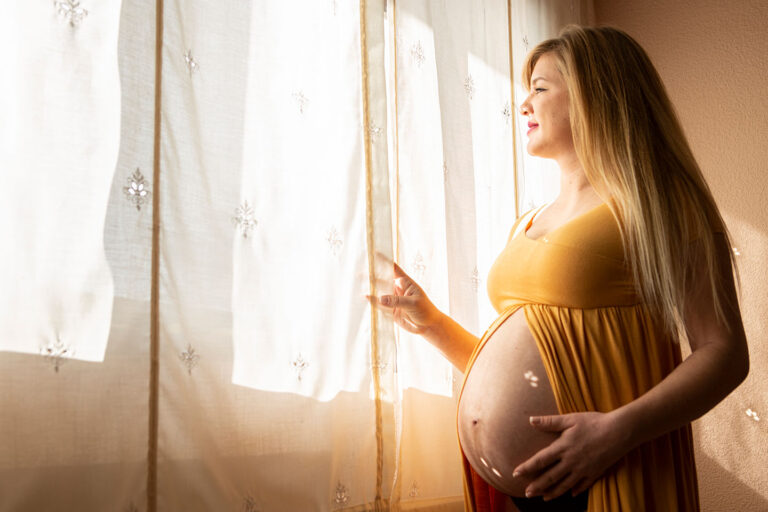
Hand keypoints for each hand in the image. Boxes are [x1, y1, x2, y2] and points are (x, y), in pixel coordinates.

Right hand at [365, 251, 441, 334]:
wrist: (428, 326)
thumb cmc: (426, 310)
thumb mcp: (413, 303)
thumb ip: (396, 301)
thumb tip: (380, 299)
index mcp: (406, 283)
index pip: (394, 269)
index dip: (385, 261)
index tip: (375, 254)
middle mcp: (398, 290)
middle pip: (383, 280)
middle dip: (373, 275)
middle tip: (361, 271)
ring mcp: (394, 300)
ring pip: (380, 292)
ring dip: (371, 287)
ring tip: (360, 281)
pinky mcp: (392, 311)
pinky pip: (380, 306)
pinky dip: (373, 302)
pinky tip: (366, 297)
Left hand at [512, 411, 632, 499]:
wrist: (619, 432)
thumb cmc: (594, 422)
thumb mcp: (570, 419)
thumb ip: (550, 422)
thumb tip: (531, 420)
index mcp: (563, 447)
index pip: (540, 460)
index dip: (527, 467)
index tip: (515, 473)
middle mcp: (571, 461)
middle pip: (550, 477)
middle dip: (537, 486)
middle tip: (527, 493)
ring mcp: (583, 469)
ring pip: (565, 485)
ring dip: (553, 493)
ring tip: (543, 498)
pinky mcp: (595, 473)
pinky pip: (583, 485)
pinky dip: (575, 491)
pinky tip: (570, 494)